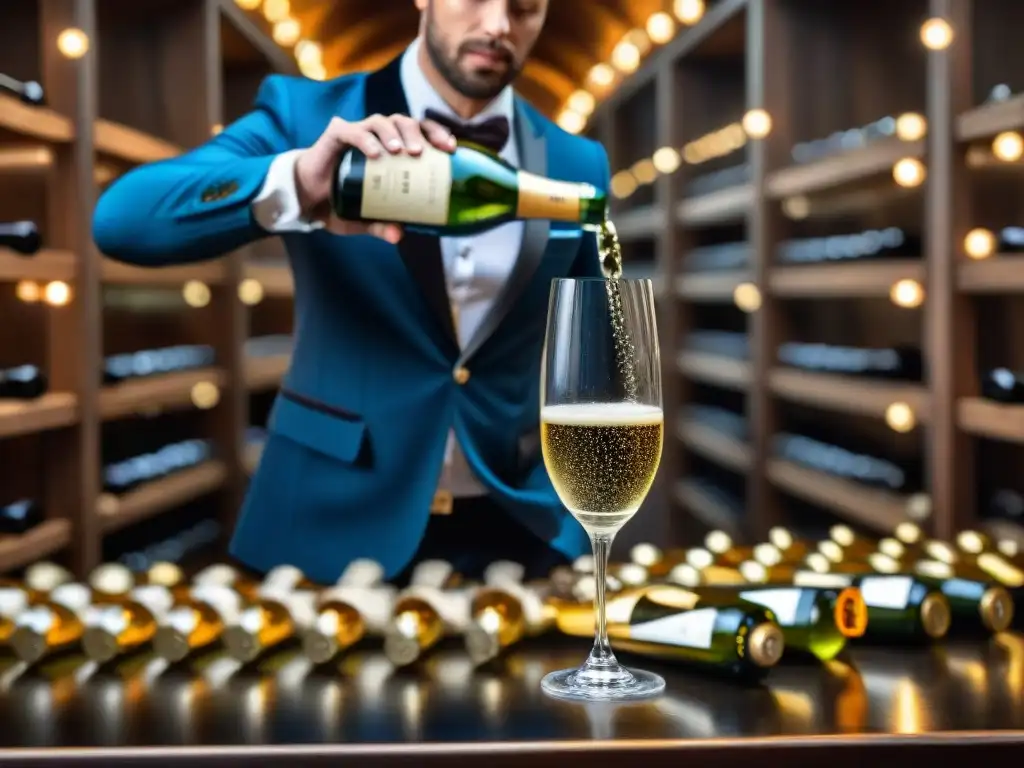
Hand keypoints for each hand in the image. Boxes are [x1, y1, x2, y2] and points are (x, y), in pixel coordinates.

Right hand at [294, 113, 455, 241]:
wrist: (305, 198)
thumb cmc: (339, 202)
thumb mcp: (361, 219)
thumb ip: (379, 224)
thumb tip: (398, 235)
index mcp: (391, 149)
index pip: (420, 132)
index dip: (437, 135)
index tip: (450, 149)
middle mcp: (376, 136)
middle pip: (404, 121)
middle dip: (418, 133)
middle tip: (421, 153)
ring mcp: (356, 133)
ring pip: (380, 121)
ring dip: (393, 133)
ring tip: (400, 152)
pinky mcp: (336, 135)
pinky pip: (353, 132)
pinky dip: (366, 140)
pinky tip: (375, 154)